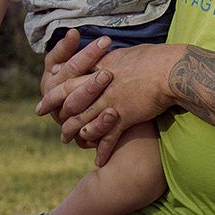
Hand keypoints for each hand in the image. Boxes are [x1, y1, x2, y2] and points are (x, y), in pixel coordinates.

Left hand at [37, 42, 183, 165]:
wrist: (171, 69)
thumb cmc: (153, 58)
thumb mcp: (125, 54)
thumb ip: (108, 61)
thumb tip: (100, 62)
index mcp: (100, 68)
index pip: (70, 80)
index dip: (54, 93)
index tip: (43, 100)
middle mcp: (101, 86)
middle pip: (72, 104)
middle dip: (60, 117)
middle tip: (54, 127)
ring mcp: (111, 102)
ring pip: (85, 122)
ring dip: (76, 134)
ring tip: (69, 142)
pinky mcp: (124, 116)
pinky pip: (108, 138)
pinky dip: (102, 150)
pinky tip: (98, 161)